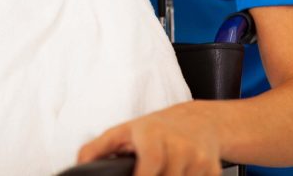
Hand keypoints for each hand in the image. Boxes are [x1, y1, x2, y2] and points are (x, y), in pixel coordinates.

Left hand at [77, 101, 222, 175]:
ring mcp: (198, 160)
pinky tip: (178, 174)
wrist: (198, 122)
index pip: (151, 162)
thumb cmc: (153, 130)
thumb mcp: (122, 133)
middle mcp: (178, 145)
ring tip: (161, 172)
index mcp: (151, 135)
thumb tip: (78, 167)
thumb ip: (97, 150)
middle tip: (149, 174)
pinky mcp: (213, 172)